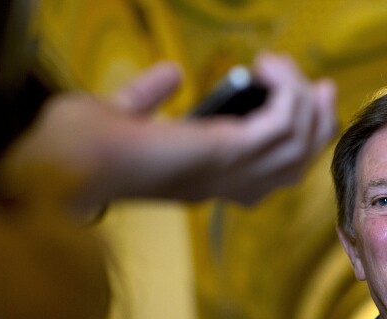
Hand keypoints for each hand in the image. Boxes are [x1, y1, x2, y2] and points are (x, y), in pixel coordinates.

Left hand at [0, 52, 336, 215]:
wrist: (67, 164)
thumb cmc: (84, 149)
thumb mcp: (124, 116)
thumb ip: (147, 97)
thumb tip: (170, 73)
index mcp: (206, 179)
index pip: (271, 172)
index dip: (294, 139)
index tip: (299, 98)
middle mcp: (227, 183)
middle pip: (298, 163)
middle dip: (317, 122)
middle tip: (319, 85)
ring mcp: (232, 171)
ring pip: (301, 144)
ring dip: (305, 101)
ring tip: (289, 68)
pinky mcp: (229, 151)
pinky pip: (284, 124)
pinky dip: (286, 92)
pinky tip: (266, 67)